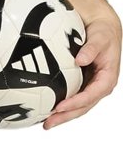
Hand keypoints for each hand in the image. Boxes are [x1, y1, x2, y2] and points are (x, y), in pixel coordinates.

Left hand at [42, 12, 121, 128]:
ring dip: (62, 116)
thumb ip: (91, 49)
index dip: (75, 103)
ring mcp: (90, 88)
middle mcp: (98, 87)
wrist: (102, 29)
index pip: (91, 96)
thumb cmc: (104, 33)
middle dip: (66, 116)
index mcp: (107, 79)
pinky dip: (60, 106)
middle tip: (48, 123)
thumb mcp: (100, 38)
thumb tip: (79, 60)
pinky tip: (46, 110)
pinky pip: (71, 98)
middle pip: (82, 107)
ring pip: (76, 107)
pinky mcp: (82, 85)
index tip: (59, 107)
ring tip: (45, 123)